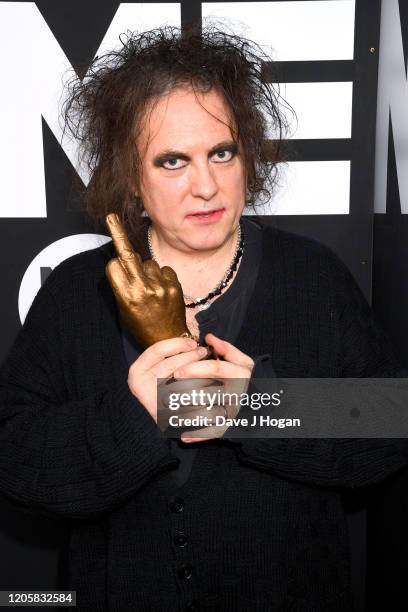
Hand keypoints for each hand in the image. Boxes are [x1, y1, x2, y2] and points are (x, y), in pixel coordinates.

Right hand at [105, 213, 191, 348]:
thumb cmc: (142, 325)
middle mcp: (142, 289)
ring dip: (147, 270)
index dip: (115, 266)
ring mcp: (160, 286)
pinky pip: (164, 268)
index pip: (113, 265)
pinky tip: (162, 288)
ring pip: (147, 262)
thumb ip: (122, 283)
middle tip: (112, 218)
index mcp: (125, 296)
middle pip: (127, 255)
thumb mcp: (124, 308)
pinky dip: (162, 274)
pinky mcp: (175, 285)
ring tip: (151, 289)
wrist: (169, 340)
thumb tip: (123, 257)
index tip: (114, 260)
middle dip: (118, 234)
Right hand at [127, 336, 208, 420]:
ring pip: (178, 378)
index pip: (157, 350)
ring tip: (207, 364)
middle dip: (190, 355)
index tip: (193, 342)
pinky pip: (183, 394)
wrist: (162, 418)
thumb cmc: (161, 389)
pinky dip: (196, 385)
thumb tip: (190, 342)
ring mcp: (150, 398)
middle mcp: (139, 384)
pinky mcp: (162, 410)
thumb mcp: (156, 370)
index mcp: (137, 370)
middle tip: (204, 351)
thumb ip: (166, 356)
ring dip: (195, 368)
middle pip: (169, 364)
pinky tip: (206, 380)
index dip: (177, 344)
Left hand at [171, 333, 254, 442]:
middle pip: (209, 392)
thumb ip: (227, 349)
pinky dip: (199, 436)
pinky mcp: (232, 426)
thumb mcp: (243, 362)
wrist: (264, 406)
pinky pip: (214, 433)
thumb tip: (209, 337)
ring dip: (188, 415)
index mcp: (241, 373)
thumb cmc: (248, 380)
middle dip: (186, 394)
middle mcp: (239, 393)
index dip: (195, 368)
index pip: (216, 368)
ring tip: (170, 412)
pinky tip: (184, 437)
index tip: (178, 370)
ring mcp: (235, 411)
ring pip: (209, 413)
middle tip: (167, 393)